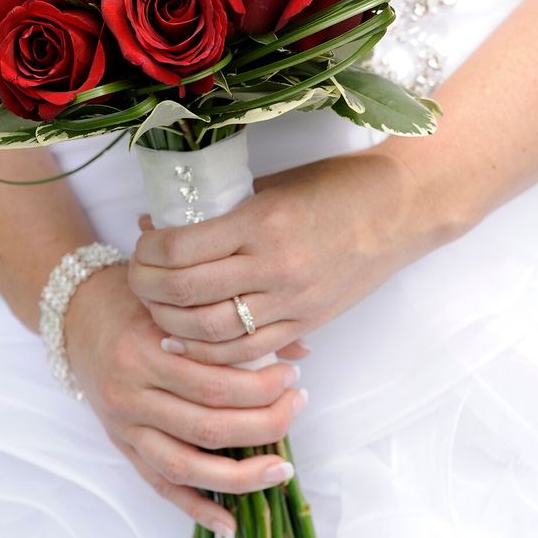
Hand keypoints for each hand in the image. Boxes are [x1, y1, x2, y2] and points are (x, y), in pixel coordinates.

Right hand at [65, 263, 307, 537]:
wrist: (75, 314)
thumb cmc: (131, 300)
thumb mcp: (176, 300)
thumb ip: (231, 325)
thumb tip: (300, 351)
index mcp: (146, 350)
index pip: (215, 382)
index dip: (262, 385)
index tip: (293, 375)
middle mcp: (132, 393)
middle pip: (208, 426)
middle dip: (265, 424)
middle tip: (298, 405)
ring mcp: (124, 425)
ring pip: (187, 465)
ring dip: (241, 476)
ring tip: (282, 469)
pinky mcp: (122, 446)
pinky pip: (160, 485)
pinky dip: (196, 508)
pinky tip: (231, 522)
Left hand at [129, 148, 429, 364]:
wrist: (402, 208)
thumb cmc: (337, 186)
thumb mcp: (272, 185)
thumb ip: (218, 209)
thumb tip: (156, 226)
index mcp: (262, 221)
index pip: (180, 249)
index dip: (146, 252)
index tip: (139, 246)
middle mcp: (274, 265)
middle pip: (185, 293)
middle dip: (146, 288)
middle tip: (136, 277)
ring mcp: (292, 300)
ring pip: (210, 332)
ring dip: (170, 322)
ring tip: (156, 308)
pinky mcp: (307, 322)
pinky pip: (247, 351)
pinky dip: (209, 352)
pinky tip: (189, 341)